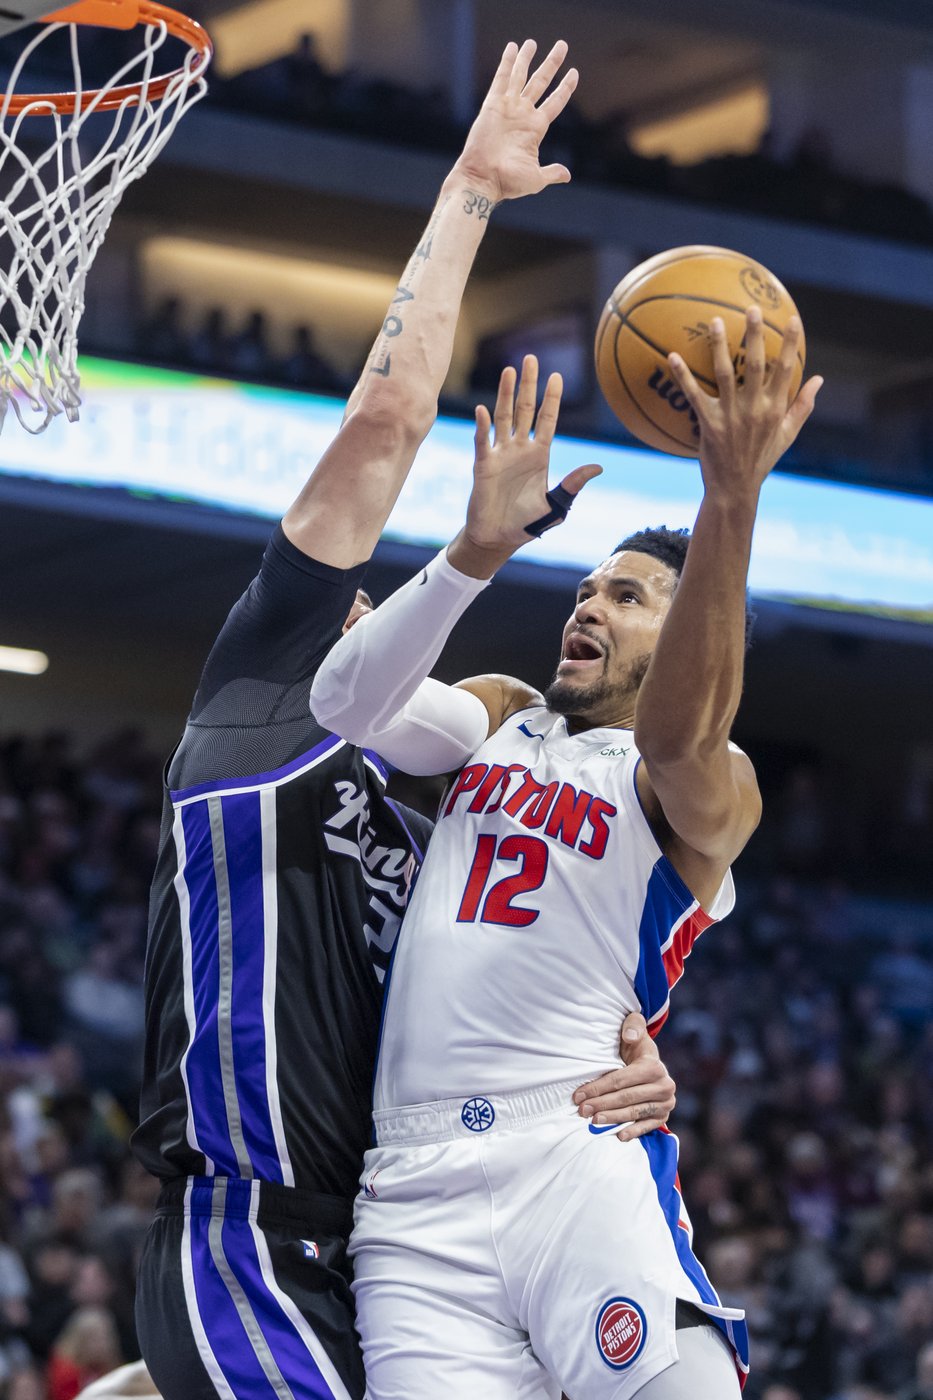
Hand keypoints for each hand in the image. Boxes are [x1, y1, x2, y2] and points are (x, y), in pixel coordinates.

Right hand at [448, 356, 600, 576]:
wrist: (498, 539)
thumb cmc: (527, 524)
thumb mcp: (555, 506)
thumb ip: (573, 485)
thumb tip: (598, 466)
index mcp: (539, 455)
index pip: (547, 420)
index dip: (552, 398)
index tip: (556, 375)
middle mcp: (519, 449)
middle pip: (525, 410)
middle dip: (529, 385)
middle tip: (531, 359)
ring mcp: (500, 454)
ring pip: (504, 417)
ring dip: (505, 394)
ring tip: (509, 371)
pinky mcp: (483, 465)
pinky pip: (483, 441)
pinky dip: (483, 426)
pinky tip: (483, 410)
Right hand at [452, 40, 577, 202]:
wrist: (483, 181)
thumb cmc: (508, 183)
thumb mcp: (536, 179)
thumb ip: (551, 172)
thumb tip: (567, 174)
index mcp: (535, 129)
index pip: (555, 102)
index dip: (565, 88)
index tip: (574, 72)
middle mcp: (522, 115)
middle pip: (541, 82)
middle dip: (552, 63)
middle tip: (562, 45)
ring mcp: (508, 108)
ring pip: (521, 76)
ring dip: (526, 58)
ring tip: (532, 41)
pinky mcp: (492, 106)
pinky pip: (501, 79)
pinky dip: (507, 63)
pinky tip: (512, 47)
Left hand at [572, 1012, 675, 1141]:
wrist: (650, 1062)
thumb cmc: (635, 1046)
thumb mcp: (634, 1030)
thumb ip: (633, 1026)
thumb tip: (629, 1036)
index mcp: (654, 1066)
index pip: (621, 1080)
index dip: (598, 1087)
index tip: (579, 1095)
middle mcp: (664, 1085)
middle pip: (626, 1097)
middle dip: (601, 1104)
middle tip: (582, 1110)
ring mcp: (665, 1103)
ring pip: (635, 1112)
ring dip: (613, 1118)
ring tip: (593, 1122)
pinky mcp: (663, 1116)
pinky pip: (648, 1126)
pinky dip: (634, 1131)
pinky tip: (619, 1136)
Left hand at [668, 307, 822, 500]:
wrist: (735, 489)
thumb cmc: (762, 459)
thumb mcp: (787, 434)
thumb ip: (803, 406)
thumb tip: (820, 379)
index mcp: (775, 409)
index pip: (786, 369)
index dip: (790, 343)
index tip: (792, 318)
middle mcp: (755, 409)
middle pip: (755, 364)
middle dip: (755, 335)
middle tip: (751, 308)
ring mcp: (731, 416)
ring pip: (724, 374)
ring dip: (719, 346)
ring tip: (714, 321)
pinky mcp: (709, 424)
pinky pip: (694, 395)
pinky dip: (682, 375)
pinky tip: (671, 356)